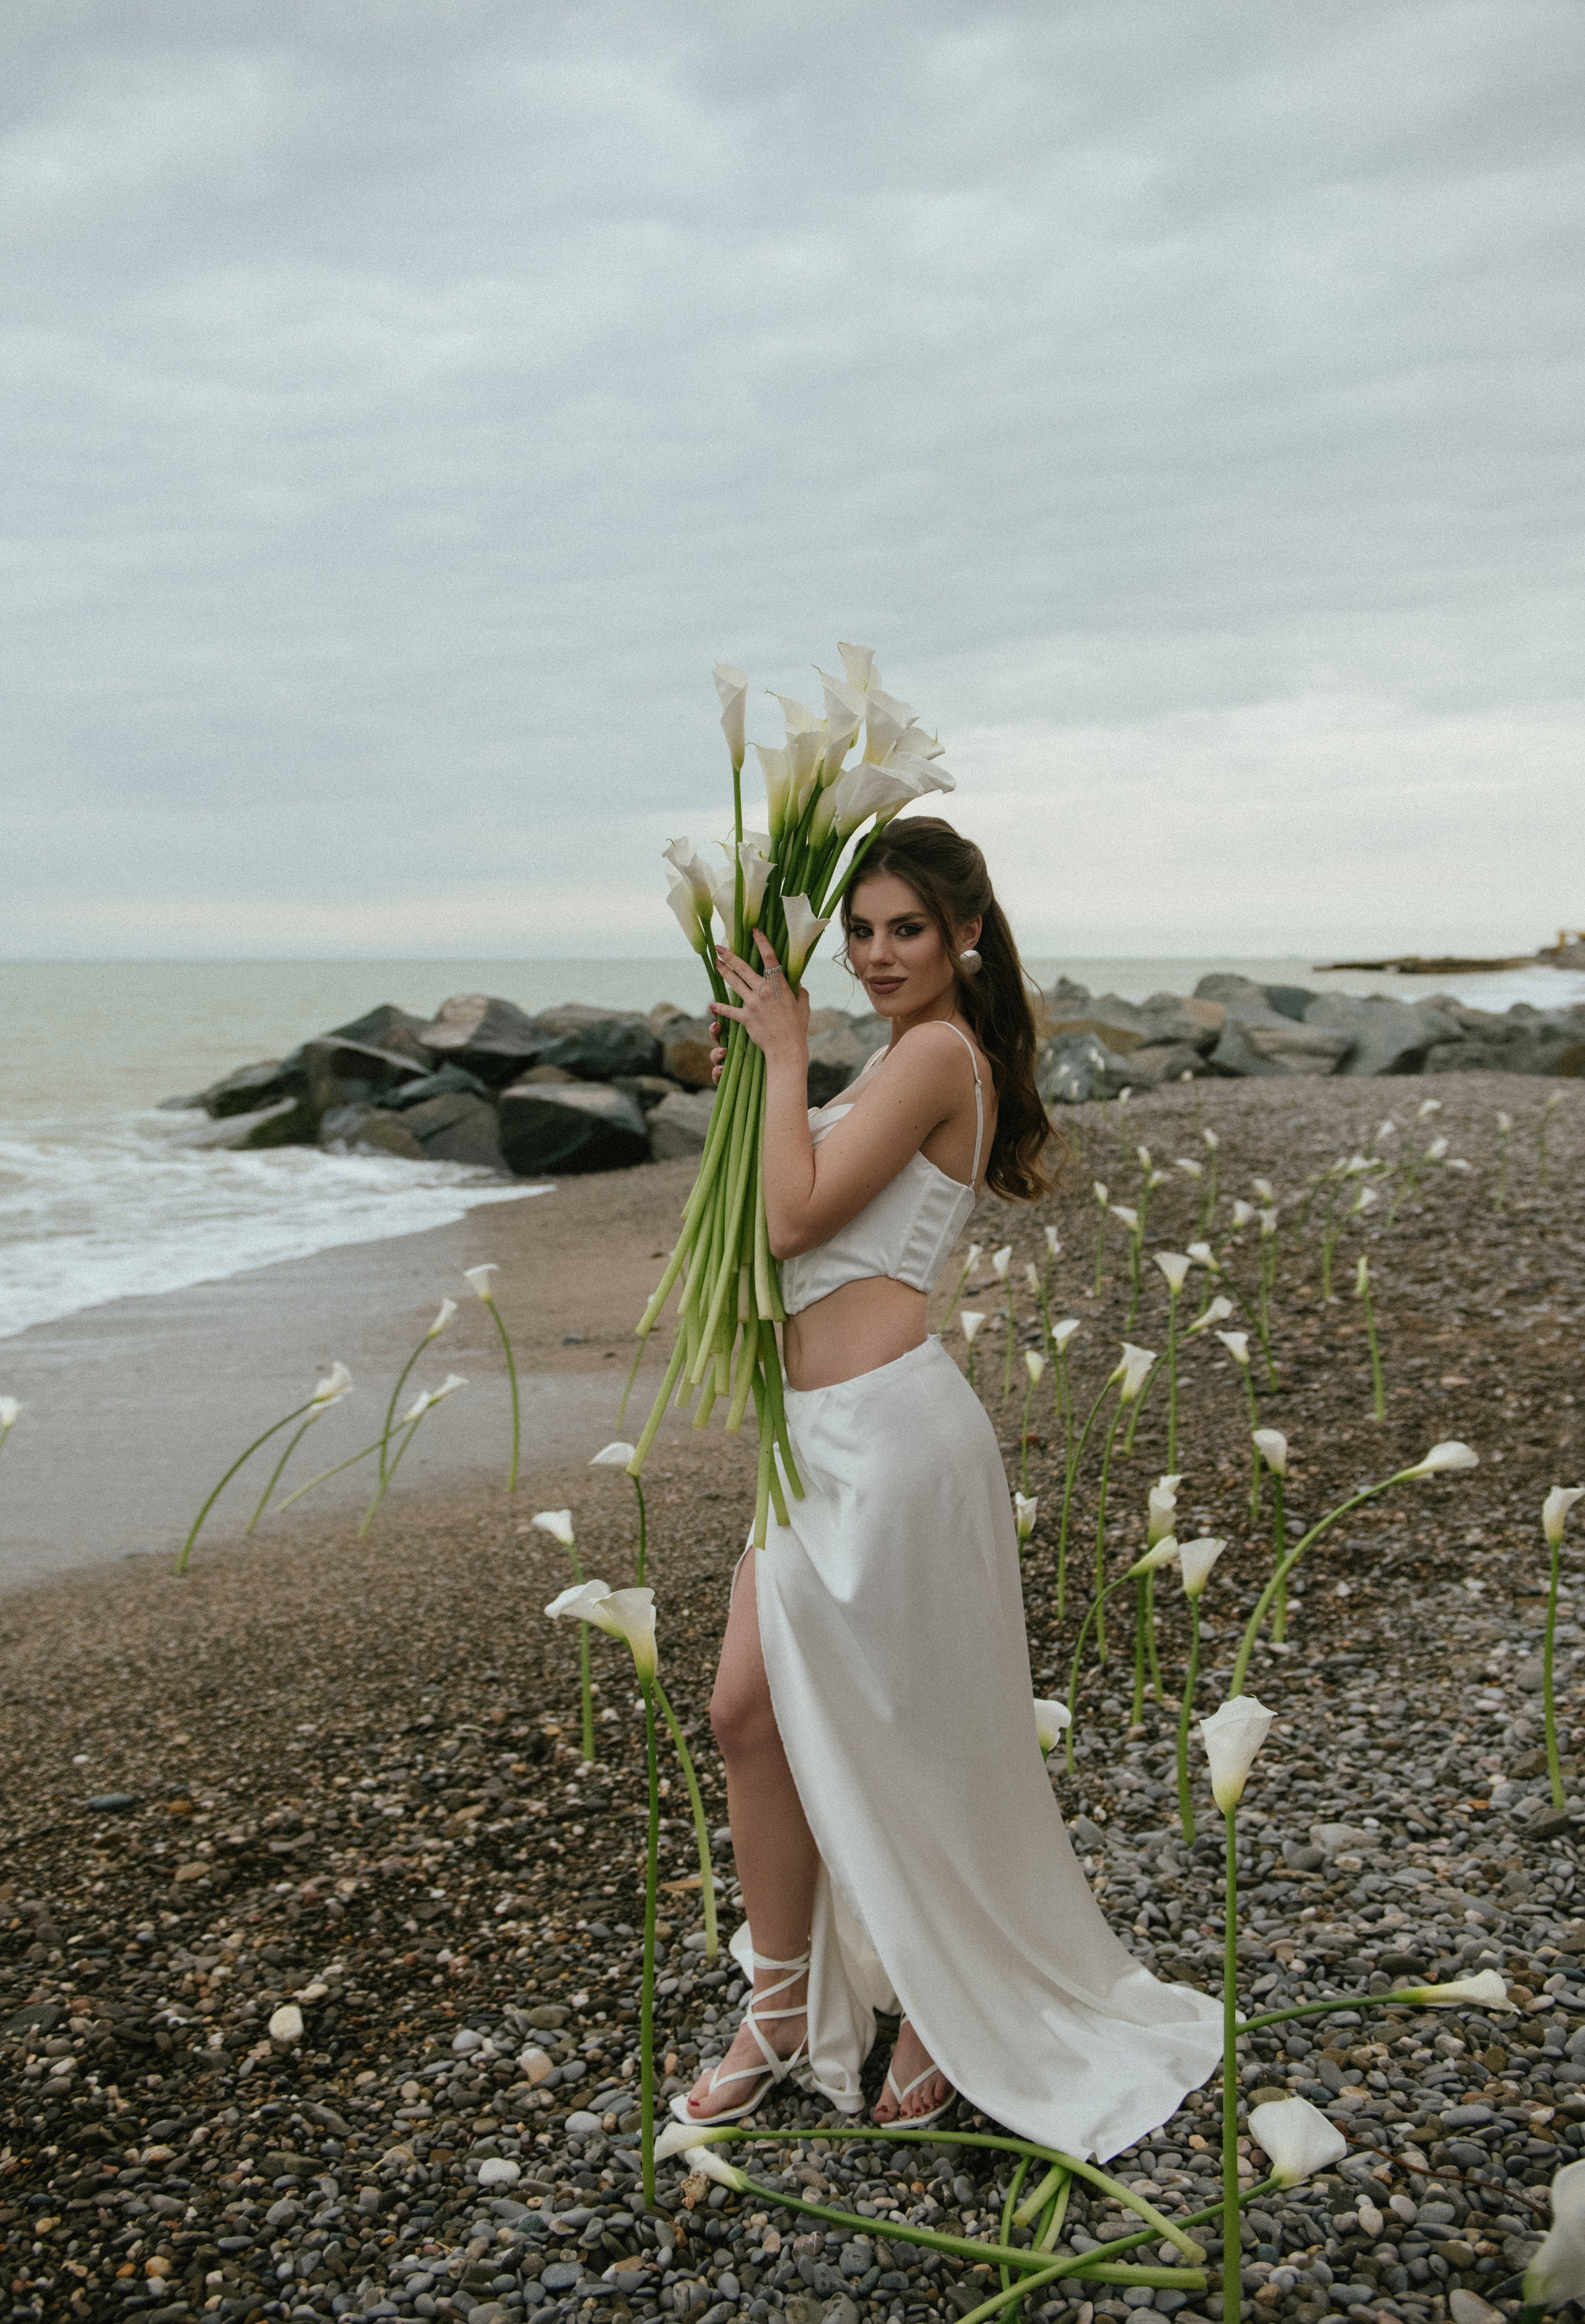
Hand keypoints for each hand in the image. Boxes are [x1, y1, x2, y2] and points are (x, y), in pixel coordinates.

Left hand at [711, 931, 809, 1063]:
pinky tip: (712, 1004)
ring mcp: (753, 1003)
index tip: (754, 930)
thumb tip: (798, 984)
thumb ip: (800, 991)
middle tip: (719, 947)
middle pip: (744, 968)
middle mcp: (763, 990)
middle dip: (730, 956)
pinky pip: (729, 1010)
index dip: (761, 942)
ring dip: (724, 972)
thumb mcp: (803, 1005)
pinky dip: (720, 1008)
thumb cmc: (797, 1026)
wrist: (786, 1047)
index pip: (770, 958)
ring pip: (734, 983)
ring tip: (716, 963)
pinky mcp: (745, 1017)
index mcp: (779, 985)